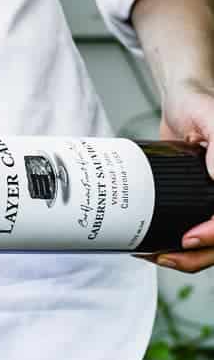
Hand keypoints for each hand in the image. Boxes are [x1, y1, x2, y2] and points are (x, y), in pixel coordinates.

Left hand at [130, 0, 213, 273]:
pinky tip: (151, 248)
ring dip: (184, 259)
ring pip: (209, 246)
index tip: (188, 238)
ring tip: (151, 255)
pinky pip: (193, 235)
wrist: (182, 100)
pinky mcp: (199, 206)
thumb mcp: (209, 115)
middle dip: (195, 257)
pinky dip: (175, 248)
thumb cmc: (200, 102)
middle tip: (162, 256)